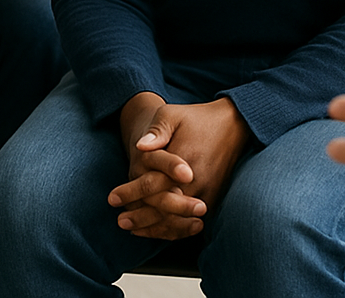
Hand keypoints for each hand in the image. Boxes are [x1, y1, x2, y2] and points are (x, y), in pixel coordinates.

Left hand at [110, 97, 250, 238]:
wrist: (232, 123)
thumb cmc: (197, 118)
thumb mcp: (173, 114)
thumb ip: (157, 131)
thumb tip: (140, 147)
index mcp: (182, 160)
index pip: (152, 185)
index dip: (130, 193)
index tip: (112, 198)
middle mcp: (195, 180)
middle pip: (164, 209)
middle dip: (140, 217)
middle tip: (120, 221)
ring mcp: (206, 191)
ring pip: (177, 220)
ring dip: (155, 228)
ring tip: (134, 230)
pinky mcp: (214, 196)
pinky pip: (191, 221)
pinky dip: (174, 229)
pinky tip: (160, 230)